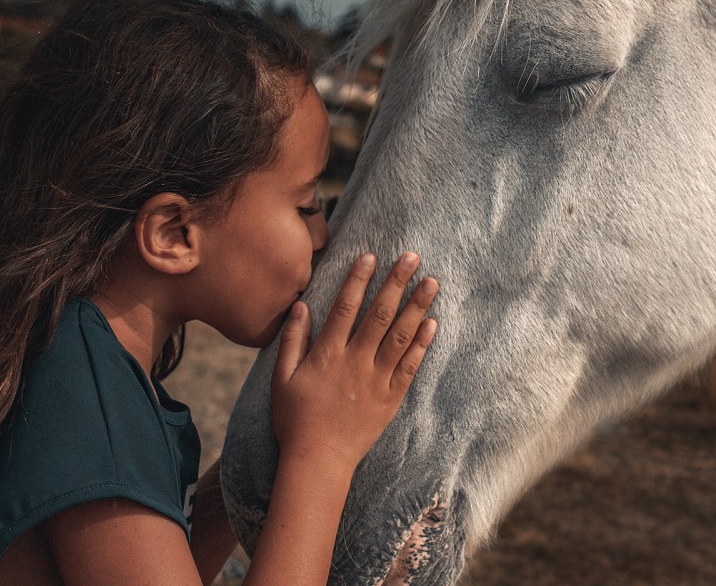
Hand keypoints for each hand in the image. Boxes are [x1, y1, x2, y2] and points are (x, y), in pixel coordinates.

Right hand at [271, 252, 438, 472]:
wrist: (318, 460)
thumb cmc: (295, 419)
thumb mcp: (282, 378)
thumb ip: (292, 340)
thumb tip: (301, 305)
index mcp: (327, 355)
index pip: (345, 307)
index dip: (358, 279)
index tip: (370, 255)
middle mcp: (355, 362)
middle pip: (379, 315)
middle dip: (396, 283)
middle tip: (412, 257)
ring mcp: (376, 380)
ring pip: (400, 336)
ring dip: (417, 307)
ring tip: (432, 282)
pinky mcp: (391, 398)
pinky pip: (410, 367)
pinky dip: (422, 344)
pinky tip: (433, 323)